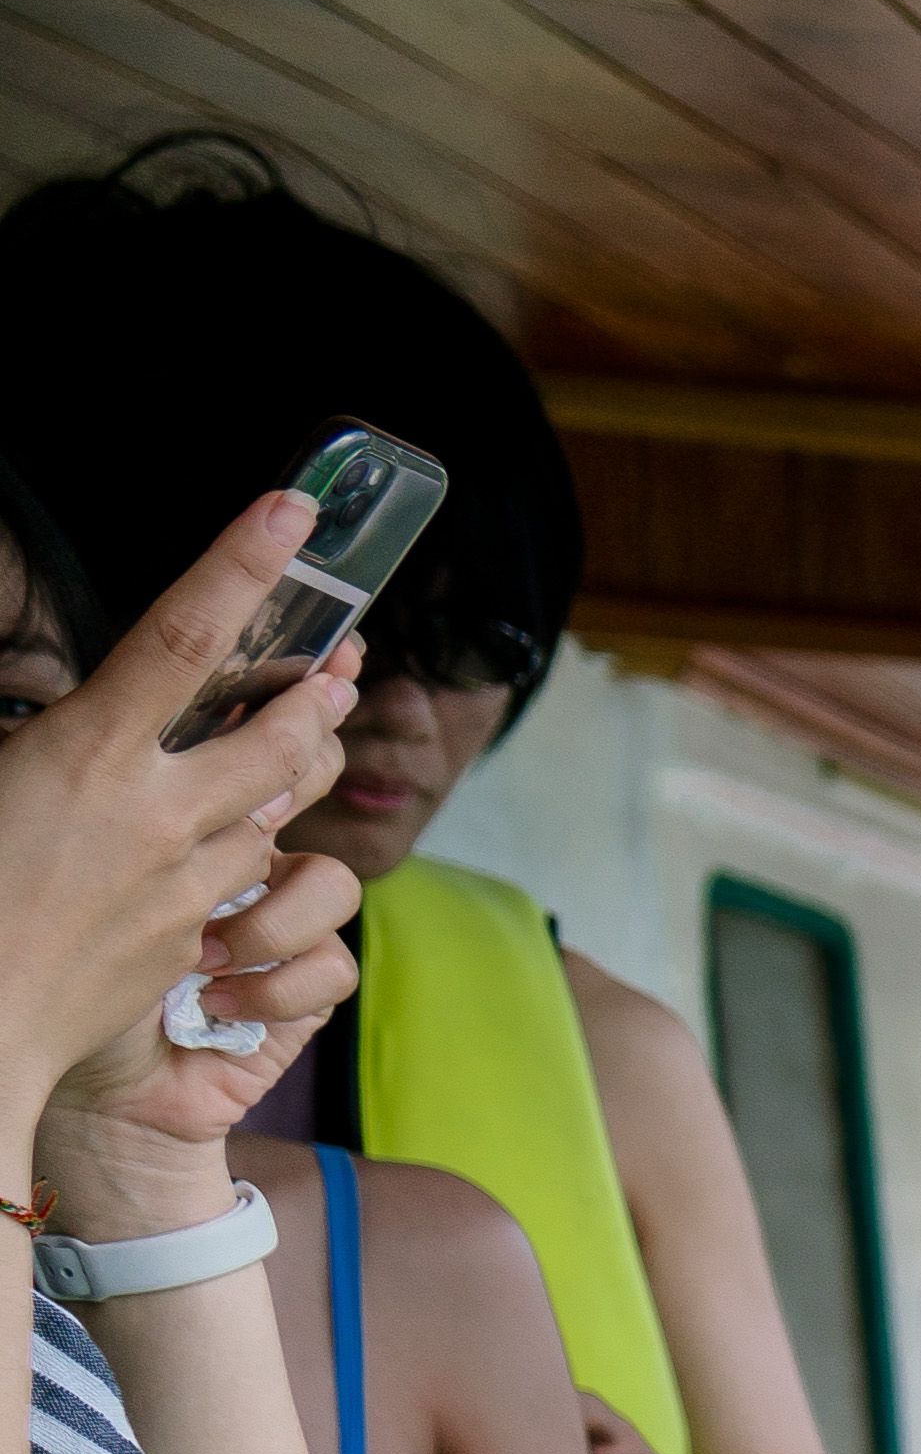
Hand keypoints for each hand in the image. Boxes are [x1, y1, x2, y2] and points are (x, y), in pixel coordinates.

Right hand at [3, 502, 359, 1186]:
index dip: (242, 564)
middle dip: (314, 693)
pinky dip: (249, 850)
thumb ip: (41, 739)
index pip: (184, 636)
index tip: (290, 510)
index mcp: (88, 755)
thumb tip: (64, 724)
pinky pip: (244, 883)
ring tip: (310, 732)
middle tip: (346, 662)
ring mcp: (185, 884)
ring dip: (289, 772)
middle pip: (274, 732)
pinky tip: (245, 841)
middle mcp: (158, 813)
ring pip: (270, 811)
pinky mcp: (191, 943)